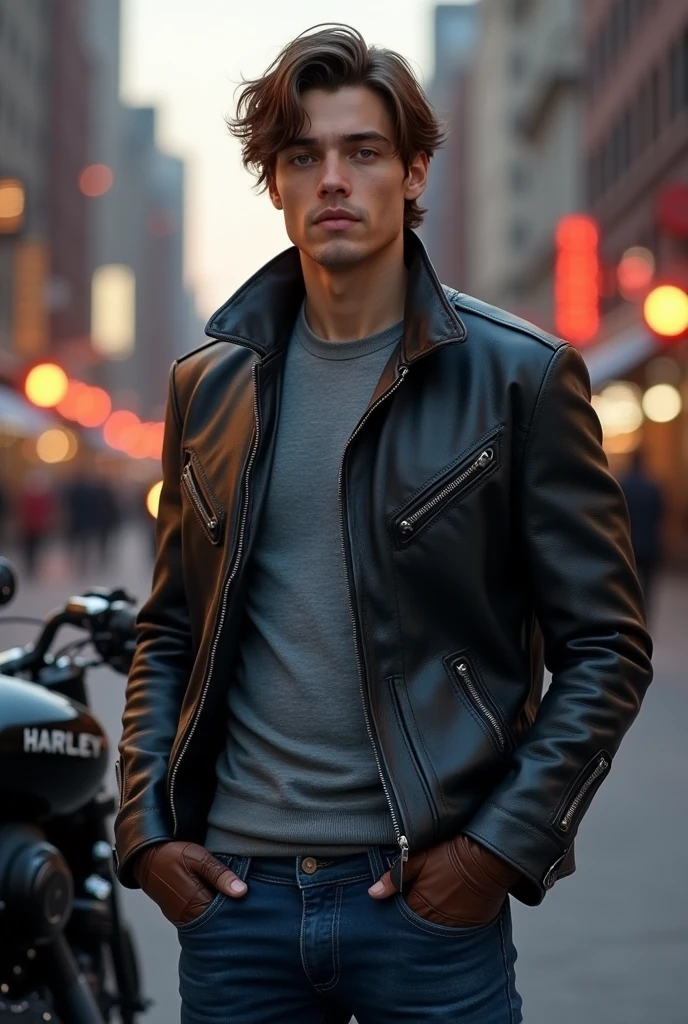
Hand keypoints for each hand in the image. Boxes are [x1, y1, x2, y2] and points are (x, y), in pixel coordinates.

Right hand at [132, 841, 246, 926]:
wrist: (143, 858)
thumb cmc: (172, 855)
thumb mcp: (199, 858)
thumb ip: (220, 874)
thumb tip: (242, 892)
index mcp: (196, 905)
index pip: (227, 915)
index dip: (238, 905)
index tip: (247, 894)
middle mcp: (189, 918)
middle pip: (219, 921)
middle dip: (230, 909)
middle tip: (241, 892)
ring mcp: (183, 919)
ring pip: (209, 919)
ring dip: (219, 908)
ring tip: (228, 892)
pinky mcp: (179, 915)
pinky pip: (200, 917)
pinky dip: (209, 908)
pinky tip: (215, 895)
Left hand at [368, 834, 520, 926]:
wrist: (486, 857)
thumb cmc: (451, 855)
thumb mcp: (418, 860)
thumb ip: (394, 878)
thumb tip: (373, 893)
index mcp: (419, 906)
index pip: (401, 915)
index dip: (402, 904)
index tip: (405, 894)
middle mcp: (435, 922)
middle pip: (418, 924)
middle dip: (416, 914)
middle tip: (423, 896)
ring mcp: (454, 926)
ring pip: (435, 928)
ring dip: (433, 918)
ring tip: (439, 899)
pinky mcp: (470, 926)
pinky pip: (454, 930)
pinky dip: (451, 920)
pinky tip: (453, 905)